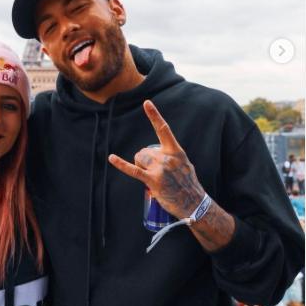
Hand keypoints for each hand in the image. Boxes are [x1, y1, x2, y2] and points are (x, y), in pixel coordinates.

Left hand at [109, 100, 204, 218]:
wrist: (194, 202)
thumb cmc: (188, 185)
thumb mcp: (184, 165)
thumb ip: (171, 157)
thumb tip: (155, 155)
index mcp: (176, 151)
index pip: (163, 129)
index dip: (154, 115)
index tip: (146, 103)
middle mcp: (168, 157)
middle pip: (144, 151)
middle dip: (144, 161)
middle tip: (154, 174)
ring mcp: (160, 168)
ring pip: (140, 159)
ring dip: (141, 167)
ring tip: (152, 178)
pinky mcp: (153, 180)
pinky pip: (134, 170)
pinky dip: (121, 164)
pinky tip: (112, 157)